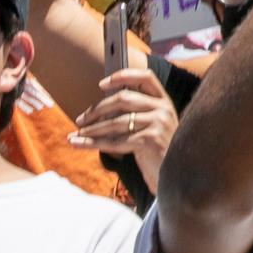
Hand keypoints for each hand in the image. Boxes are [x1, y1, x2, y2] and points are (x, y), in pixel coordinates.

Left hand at [68, 67, 178, 182]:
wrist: (177, 176)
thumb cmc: (158, 152)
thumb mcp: (152, 127)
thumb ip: (136, 113)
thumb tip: (99, 108)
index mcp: (164, 101)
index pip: (145, 77)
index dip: (123, 76)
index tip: (101, 84)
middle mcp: (163, 108)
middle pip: (124, 98)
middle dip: (97, 109)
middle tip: (80, 120)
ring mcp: (159, 123)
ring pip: (116, 122)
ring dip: (92, 130)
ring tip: (76, 135)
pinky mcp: (151, 140)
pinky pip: (116, 141)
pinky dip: (93, 144)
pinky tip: (78, 145)